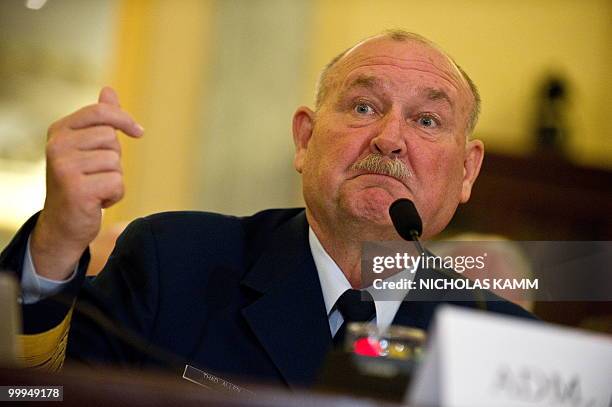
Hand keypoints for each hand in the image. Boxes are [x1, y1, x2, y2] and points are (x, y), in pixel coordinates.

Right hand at [30, 87, 143, 280]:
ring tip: (96, 188)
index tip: (139, 133)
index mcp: (59, 131)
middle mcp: (57, 146)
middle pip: (112, 139)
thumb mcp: (85, 148)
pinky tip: (97, 202)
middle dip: (114, 158)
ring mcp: (65, 168)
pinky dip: (115, 195)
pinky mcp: (77, 189)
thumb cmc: (80, 182)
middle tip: (97, 174)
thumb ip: (98, 121)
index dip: (124, 120)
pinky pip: (117, 183)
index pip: (99, 112)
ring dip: (115, 179)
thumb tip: (109, 91)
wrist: (63, 224)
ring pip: (116, 162)